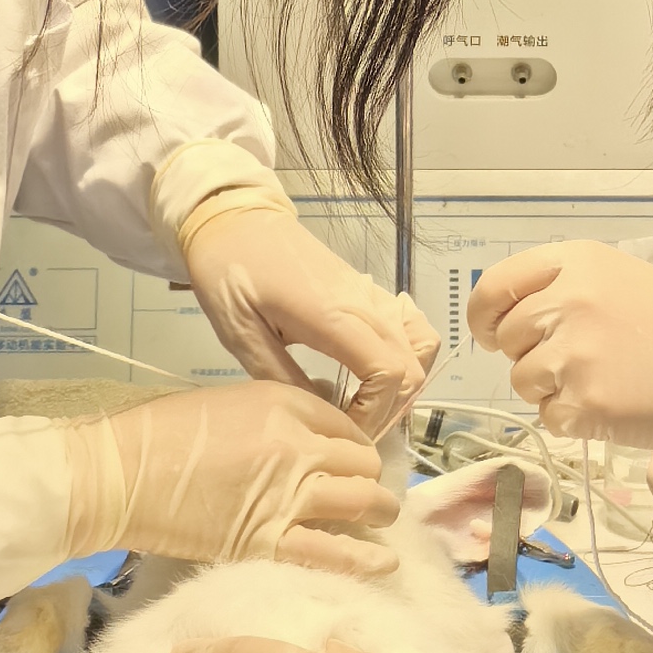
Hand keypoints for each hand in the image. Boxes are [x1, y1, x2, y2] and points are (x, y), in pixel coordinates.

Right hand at [87, 381, 401, 578]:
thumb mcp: (228, 403)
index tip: (349, 459)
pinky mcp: (269, 542)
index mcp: (283, 404)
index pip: (345, 423)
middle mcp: (297, 446)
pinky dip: (365, 560)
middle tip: (365, 491)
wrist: (119, 475)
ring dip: (378, 512)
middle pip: (361, 462)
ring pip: (362, 503)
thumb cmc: (160, 434)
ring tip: (380, 521)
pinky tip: (384, 563)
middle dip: (369, 477)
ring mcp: (288, 496)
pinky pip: (334, 554)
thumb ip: (275, 417)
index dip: (352, 444)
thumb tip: (308, 439)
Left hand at [181, 206, 438, 429]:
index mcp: (332, 315)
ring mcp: (372, 294)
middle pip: (411, 367)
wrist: (235, 220)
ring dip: (406, 382)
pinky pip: (412, 324)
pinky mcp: (370, 290)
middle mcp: (364, 303)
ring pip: (422, 345)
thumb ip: (284, 380)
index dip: (375, 414)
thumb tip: (321, 417)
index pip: (388, 372)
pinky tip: (378, 371)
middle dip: (390, 409)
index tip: (345, 432)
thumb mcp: (242, 335)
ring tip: (370, 404)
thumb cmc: (230, 274)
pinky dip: (409, 354)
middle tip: (353, 429)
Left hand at [469, 241, 652, 445]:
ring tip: (601, 380)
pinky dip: (573, 418)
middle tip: (576, 360)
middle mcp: (568, 301)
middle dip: (530, 354)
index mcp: (575, 263)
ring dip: (550, 388)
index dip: (483, 315)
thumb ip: (564, 287)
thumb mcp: (620, 279)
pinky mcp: (583, 402)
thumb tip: (510, 315)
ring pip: (522, 380)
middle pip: (506, 338)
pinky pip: (549, 415)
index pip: (495, 287)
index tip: (489, 333)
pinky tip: (611, 404)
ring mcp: (573, 353)